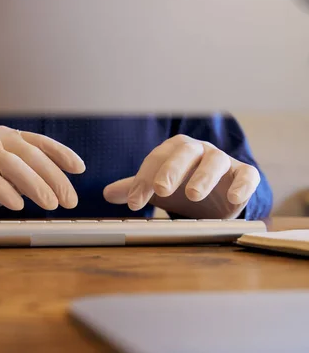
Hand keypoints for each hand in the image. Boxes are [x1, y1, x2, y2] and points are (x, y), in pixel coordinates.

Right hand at [0, 126, 85, 219]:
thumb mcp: (13, 180)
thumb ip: (34, 178)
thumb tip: (62, 190)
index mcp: (12, 138)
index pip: (41, 142)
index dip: (62, 154)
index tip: (79, 169)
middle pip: (31, 154)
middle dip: (54, 178)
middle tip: (68, 200)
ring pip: (12, 164)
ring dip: (35, 185)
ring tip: (50, 205)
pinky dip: (5, 191)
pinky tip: (18, 205)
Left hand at [103, 134, 260, 218]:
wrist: (217, 196)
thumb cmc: (182, 186)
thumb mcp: (158, 188)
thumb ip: (134, 188)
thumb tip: (106, 193)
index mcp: (174, 150)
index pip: (155, 160)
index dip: (143, 180)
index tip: (133, 203)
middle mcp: (198, 150)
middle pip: (185, 152)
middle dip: (171, 170)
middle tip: (160, 190)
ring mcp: (223, 161)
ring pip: (215, 161)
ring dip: (204, 177)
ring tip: (193, 194)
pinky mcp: (244, 174)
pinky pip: (247, 175)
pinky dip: (242, 184)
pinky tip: (234, 198)